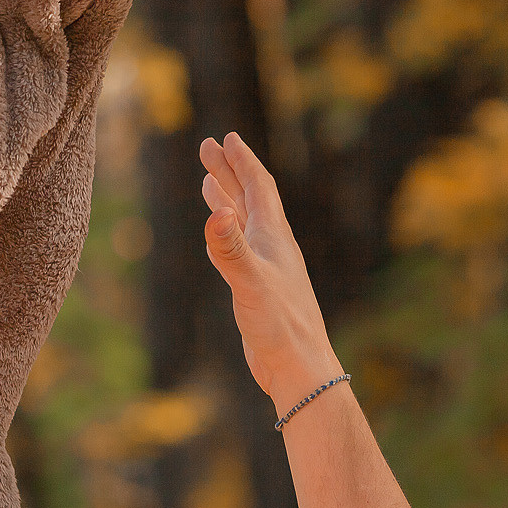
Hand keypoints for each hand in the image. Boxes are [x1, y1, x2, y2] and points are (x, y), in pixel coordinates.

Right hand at [200, 133, 344, 414]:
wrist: (299, 369)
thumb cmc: (280, 326)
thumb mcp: (250, 283)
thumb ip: (230, 250)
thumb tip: (214, 214)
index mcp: (274, 238)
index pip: (258, 188)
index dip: (242, 161)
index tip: (227, 138)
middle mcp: (273, 247)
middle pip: (249, 198)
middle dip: (229, 171)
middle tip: (208, 147)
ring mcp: (267, 268)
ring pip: (245, 222)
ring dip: (227, 198)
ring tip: (209, 181)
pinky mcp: (260, 289)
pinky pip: (241, 248)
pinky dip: (227, 232)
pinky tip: (219, 234)